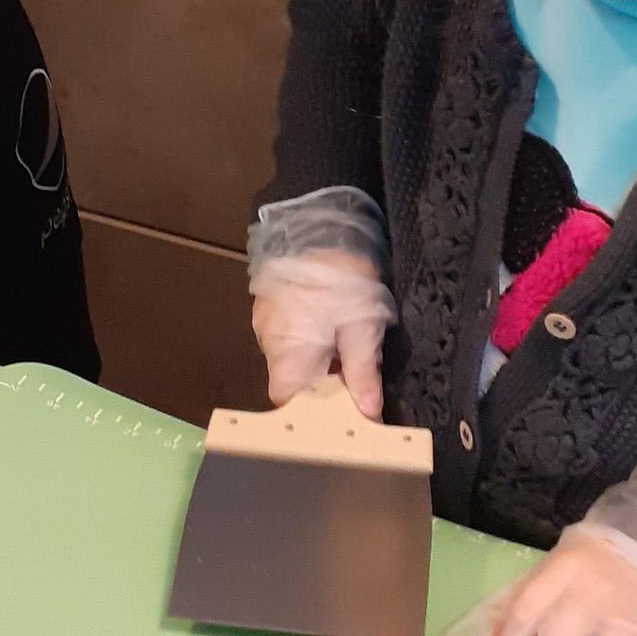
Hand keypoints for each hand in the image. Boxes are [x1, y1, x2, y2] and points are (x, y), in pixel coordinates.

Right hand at [250, 248, 394, 419]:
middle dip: (323, 385)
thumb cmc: (340, 278)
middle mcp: (269, 341)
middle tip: (357, 380)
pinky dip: (310, 338)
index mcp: (287, 354)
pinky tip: (332, 326)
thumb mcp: (361, 328)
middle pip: (291, 380)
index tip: (343, 412)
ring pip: (291, 356)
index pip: (288, 400)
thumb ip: (363, 373)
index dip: (314, 411)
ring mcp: (266, 319)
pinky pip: (288, 333)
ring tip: (348, 349)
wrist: (319, 222)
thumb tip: (369, 413)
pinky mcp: (271, 301)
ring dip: (318, 360)